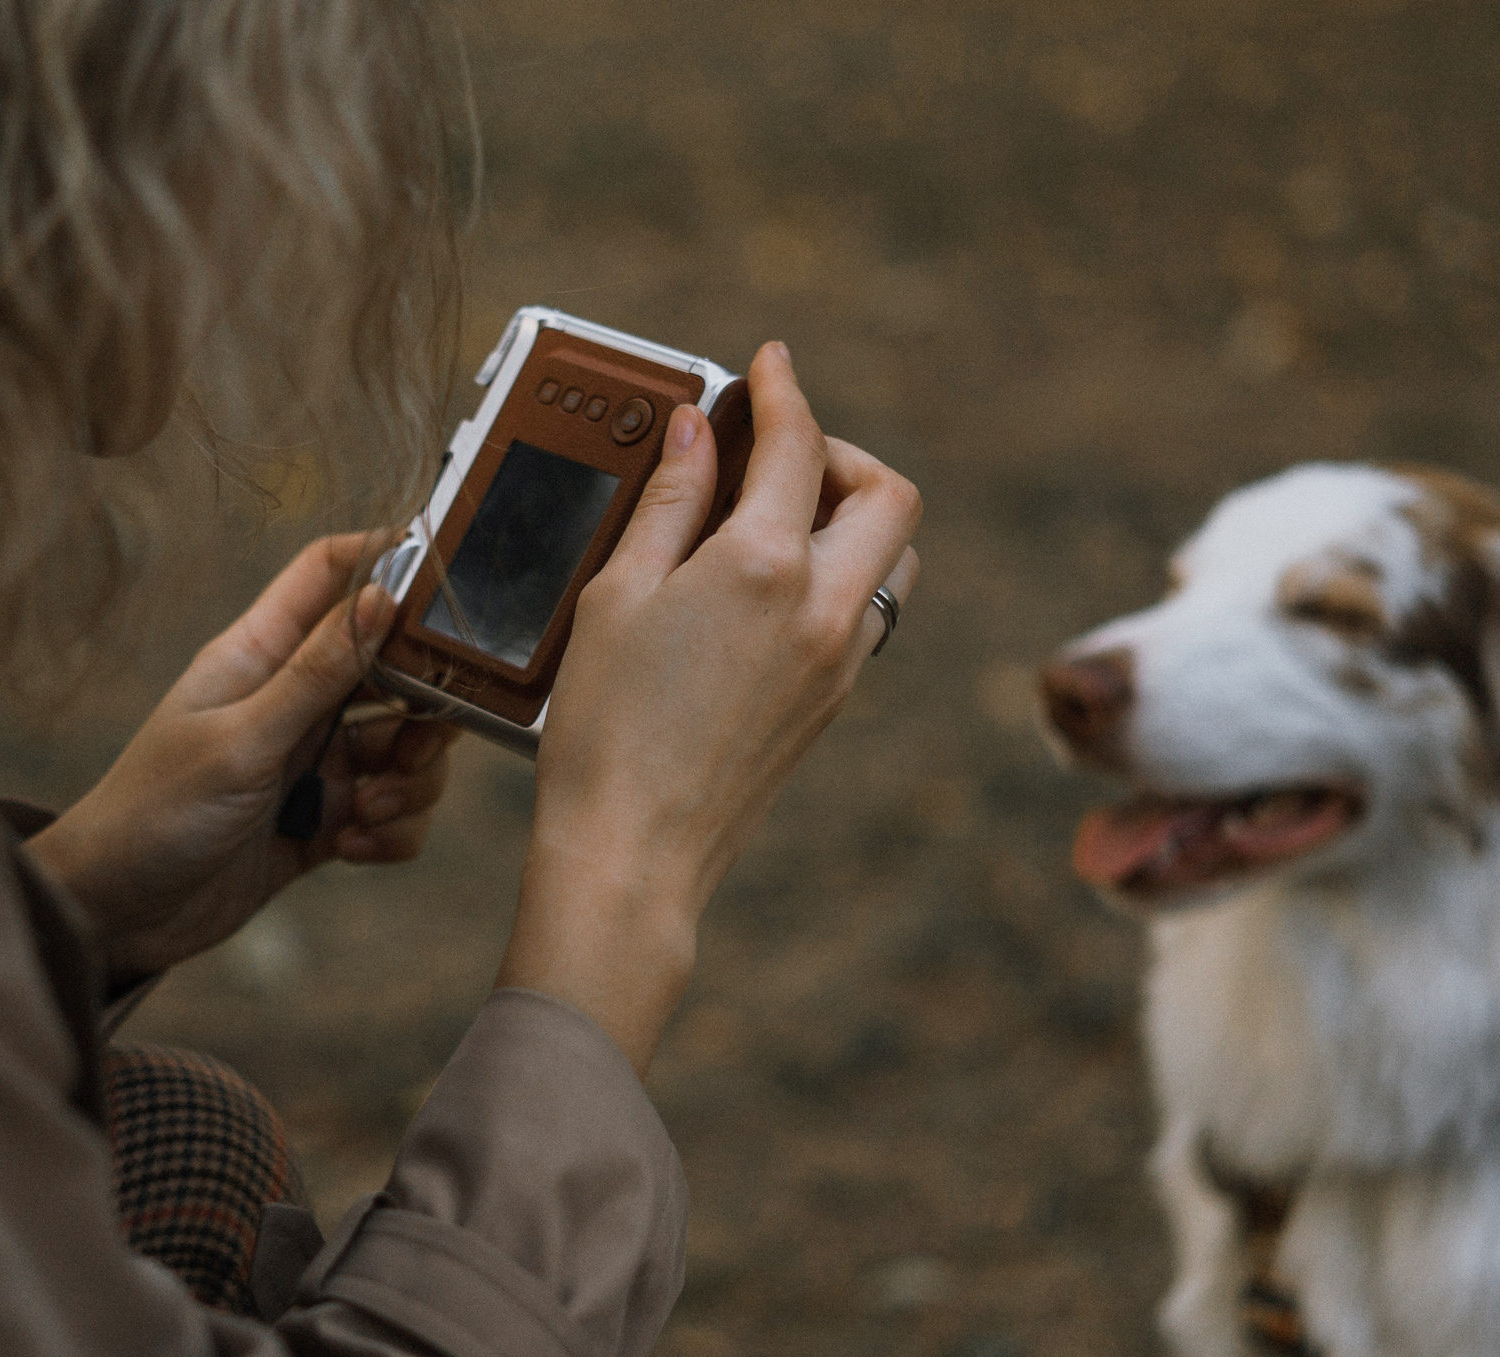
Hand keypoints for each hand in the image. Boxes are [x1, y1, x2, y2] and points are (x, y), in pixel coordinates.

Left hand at [25, 535, 455, 975]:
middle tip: (417, 746)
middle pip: (394, 669)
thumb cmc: (153, 813)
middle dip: (424, 708)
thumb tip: (383, 597)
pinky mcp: (322, 821)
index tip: (445, 577)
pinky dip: (391, 831)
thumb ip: (317, 674)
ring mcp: (311, 761)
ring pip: (403, 748)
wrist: (117, 916)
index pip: (329, 574)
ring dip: (408, 783)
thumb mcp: (241, 740)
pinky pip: (390, 813)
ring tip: (366, 812)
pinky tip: (352, 847)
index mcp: (259, 656)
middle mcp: (292, 700)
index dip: (385, 559)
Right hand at [500, 342, 921, 1071]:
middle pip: (886, 492)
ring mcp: (841, 658)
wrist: (636, 850)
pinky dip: (839, 570)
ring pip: (893, 554)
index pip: (797, 443)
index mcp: (763, 565)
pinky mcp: (835, 699)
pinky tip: (769, 585)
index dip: (783, 389)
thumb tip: (696, 431)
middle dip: (838, 452)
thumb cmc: (606, 726)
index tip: (768, 363)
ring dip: (853, 514)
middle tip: (773, 452)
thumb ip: (668, 502)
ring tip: (775, 517)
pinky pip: (869, 608)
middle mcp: (823, 606)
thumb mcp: (618, 594)